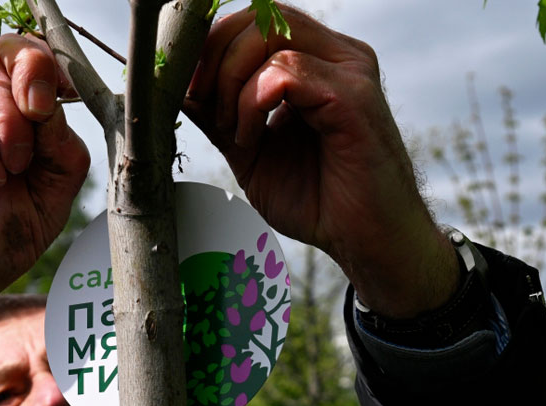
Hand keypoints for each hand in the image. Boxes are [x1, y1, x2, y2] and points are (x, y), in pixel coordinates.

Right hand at [0, 35, 89, 399]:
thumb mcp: (52, 196)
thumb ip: (62, 149)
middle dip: (35, 77)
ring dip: (11, 124)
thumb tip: (54, 102)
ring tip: (11, 171)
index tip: (66, 96)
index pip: (38, 66)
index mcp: (18, 117)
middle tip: (39, 117)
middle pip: (11, 53)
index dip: (55, 72)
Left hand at [185, 5, 457, 317]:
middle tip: (204, 108)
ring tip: (236, 135)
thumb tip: (179, 86)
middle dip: (214, 58)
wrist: (367, 243)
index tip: (191, 92)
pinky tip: (252, 139)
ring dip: (232, 86)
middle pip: (260, 18)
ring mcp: (350, 72)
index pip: (257, 22)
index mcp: (319, 62)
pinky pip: (284, 72)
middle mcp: (339, 57)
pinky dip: (252, 103)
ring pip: (269, 37)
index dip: (213, 47)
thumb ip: (221, 116)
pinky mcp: (353, 97)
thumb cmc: (320, 202)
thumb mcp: (252, 152)